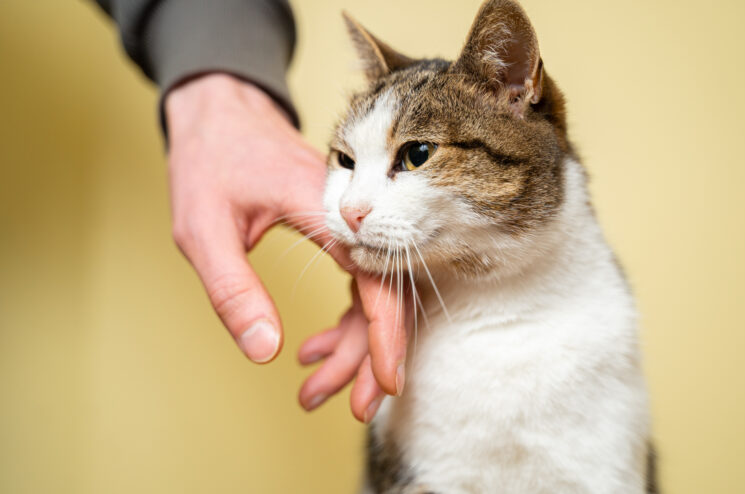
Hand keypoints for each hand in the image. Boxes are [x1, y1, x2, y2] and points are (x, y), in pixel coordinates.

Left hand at [164, 73, 404, 420]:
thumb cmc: (210, 162)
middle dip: (372, 356)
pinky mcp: (339, 232)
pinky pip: (357, 283)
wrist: (221, 115)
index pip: (375, 277)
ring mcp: (348, 223)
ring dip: (354, 347)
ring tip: (316, 389)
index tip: (386, 381)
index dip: (384, 334)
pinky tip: (315, 350)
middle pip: (382, 294)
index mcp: (322, 208)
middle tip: (356, 407)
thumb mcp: (203, 231)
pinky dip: (343, 323)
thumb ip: (234, 290)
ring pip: (372, 295)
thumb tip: (266, 350)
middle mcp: (347, 215)